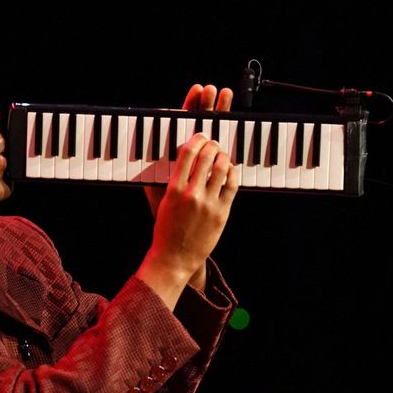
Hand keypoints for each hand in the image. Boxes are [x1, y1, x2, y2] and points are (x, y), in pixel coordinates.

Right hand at [137, 84, 237, 307]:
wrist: (174, 258)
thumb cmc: (165, 229)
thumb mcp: (160, 201)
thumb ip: (164, 179)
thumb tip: (168, 155)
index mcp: (173, 188)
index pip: (187, 153)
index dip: (197, 138)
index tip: (201, 134)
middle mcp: (191, 194)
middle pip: (206, 156)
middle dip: (213, 144)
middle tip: (214, 141)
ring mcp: (208, 204)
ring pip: (221, 168)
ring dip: (224, 156)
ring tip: (222, 153)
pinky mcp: (222, 213)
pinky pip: (232, 185)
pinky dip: (232, 173)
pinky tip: (229, 171)